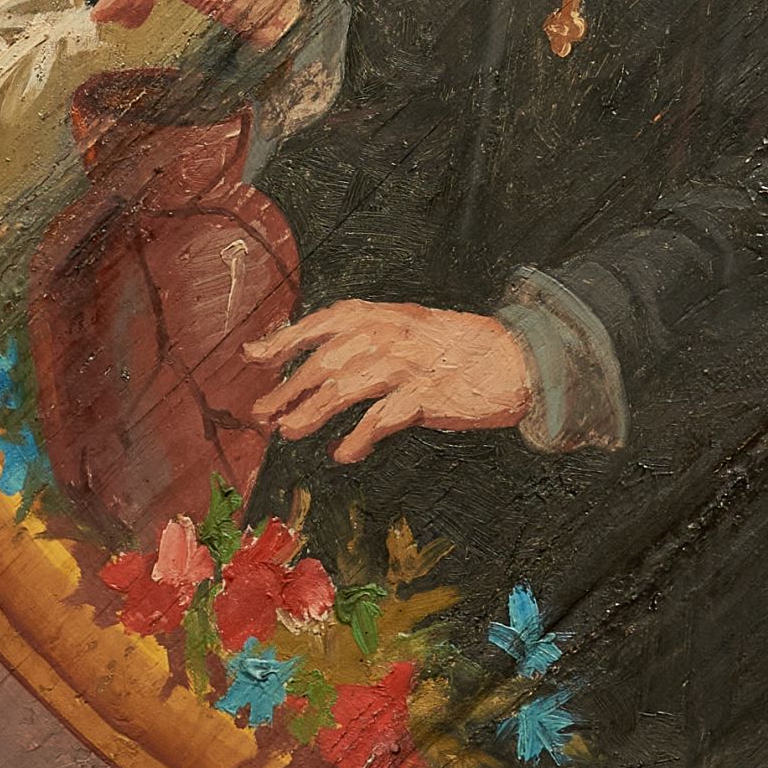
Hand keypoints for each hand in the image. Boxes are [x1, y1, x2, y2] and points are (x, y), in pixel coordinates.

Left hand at [253, 301, 532, 460]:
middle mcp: (388, 334)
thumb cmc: (454, 347)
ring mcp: (407, 364)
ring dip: (311, 413)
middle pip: (323, 362)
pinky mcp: (425, 396)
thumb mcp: (406, 327)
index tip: (253, 357)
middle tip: (262, 415)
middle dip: (287, 389)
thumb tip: (309, 352)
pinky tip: (342, 453)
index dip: (284, 340)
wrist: (513, 359)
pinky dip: (356, 438)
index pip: (320, 322)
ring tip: (289, 431)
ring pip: (343, 389)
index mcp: (381, 314)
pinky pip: (379, 419)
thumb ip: (362, 335)